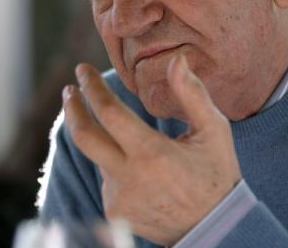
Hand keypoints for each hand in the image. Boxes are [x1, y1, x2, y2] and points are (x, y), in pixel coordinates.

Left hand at [62, 54, 241, 245]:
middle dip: (73, 108)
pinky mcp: (115, 212)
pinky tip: (138, 166)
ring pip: (97, 156)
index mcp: (153, 153)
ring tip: (116, 128)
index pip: (108, 112)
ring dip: (100, 137)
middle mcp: (130, 177)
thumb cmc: (216, 173)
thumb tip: (175, 59)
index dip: (92, 87)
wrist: (216, 228)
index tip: (82, 70)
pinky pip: (106, 178)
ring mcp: (119, 197)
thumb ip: (192, 93)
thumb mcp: (214, 131)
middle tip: (70, 90)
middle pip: (83, 136)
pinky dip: (114, 163)